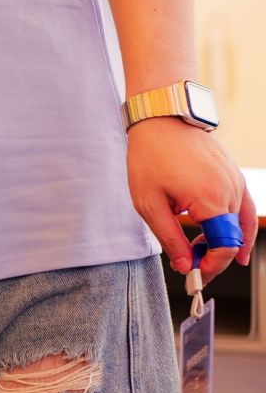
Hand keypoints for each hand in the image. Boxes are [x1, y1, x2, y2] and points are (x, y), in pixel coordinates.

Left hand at [128, 118, 256, 283]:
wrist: (161, 117)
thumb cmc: (151, 154)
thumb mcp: (149, 202)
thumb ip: (171, 238)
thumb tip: (186, 267)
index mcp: (212, 201)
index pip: (224, 248)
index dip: (212, 266)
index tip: (195, 276)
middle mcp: (231, 193)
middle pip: (234, 238)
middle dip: (215, 256)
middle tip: (193, 266)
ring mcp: (236, 182)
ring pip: (242, 224)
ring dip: (226, 241)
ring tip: (206, 254)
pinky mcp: (234, 174)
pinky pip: (243, 207)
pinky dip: (238, 225)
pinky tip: (230, 235)